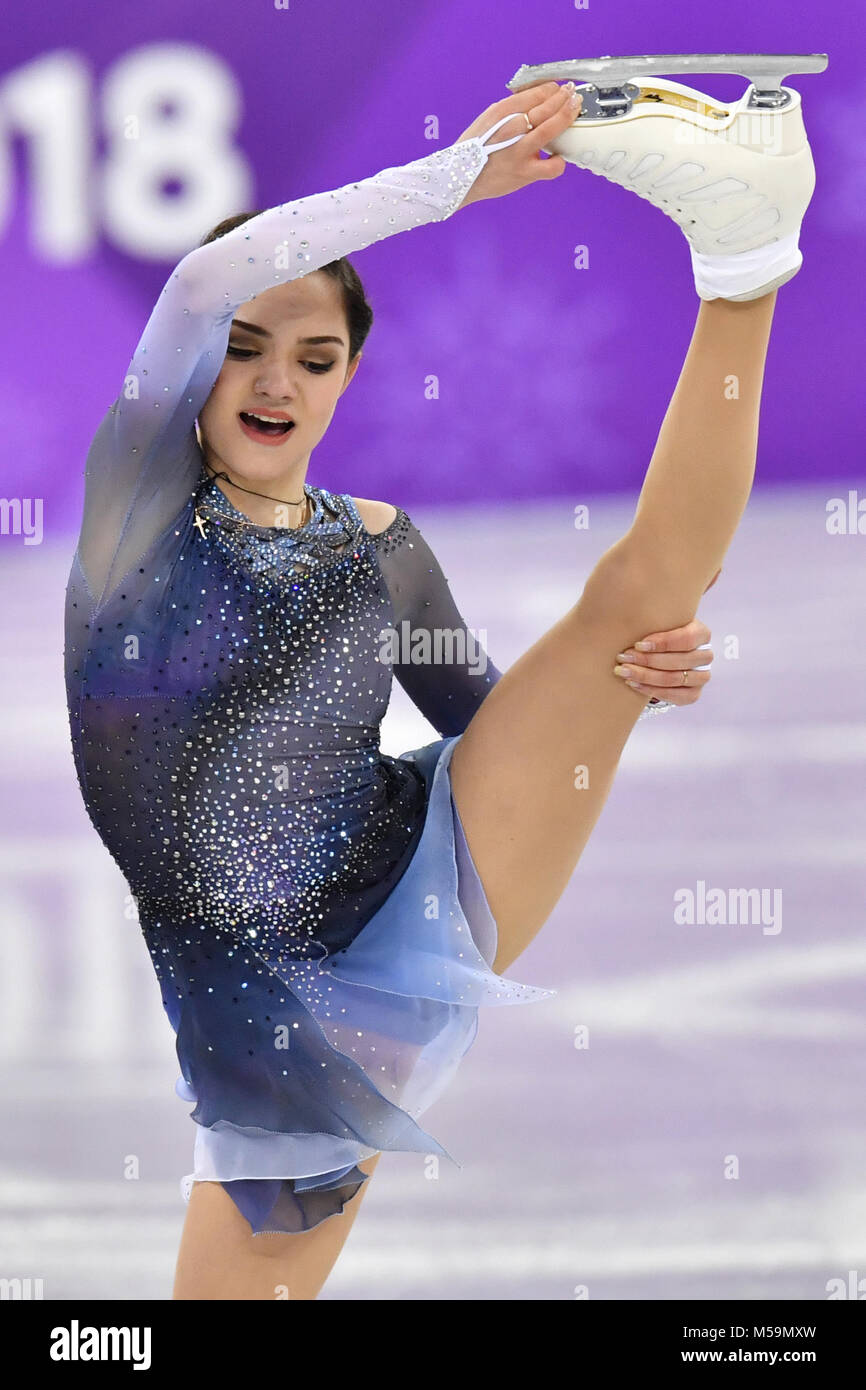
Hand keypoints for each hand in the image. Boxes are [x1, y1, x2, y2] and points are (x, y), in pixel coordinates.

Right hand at [453, 82, 581, 209]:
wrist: (459, 177)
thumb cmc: (475, 149)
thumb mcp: (488, 119)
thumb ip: (510, 109)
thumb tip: (534, 98)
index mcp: (501, 111)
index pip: (535, 92)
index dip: (552, 89)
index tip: (559, 88)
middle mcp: (511, 127)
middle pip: (547, 105)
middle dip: (565, 97)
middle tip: (573, 95)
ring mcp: (519, 150)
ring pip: (552, 127)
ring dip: (568, 115)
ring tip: (574, 110)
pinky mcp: (525, 172)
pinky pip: (552, 166)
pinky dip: (559, 162)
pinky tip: (557, 158)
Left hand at [613, 616, 714, 705]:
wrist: (665, 653)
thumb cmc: (660, 632)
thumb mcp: (660, 620)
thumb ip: (652, 614)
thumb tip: (625, 604)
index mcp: (701, 633)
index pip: (686, 639)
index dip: (662, 643)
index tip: (638, 644)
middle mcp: (705, 655)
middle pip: (679, 662)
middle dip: (647, 661)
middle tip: (624, 658)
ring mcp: (702, 676)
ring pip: (675, 680)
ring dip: (646, 677)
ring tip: (624, 671)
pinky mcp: (694, 693)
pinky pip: (676, 697)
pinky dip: (652, 691)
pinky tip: (634, 684)